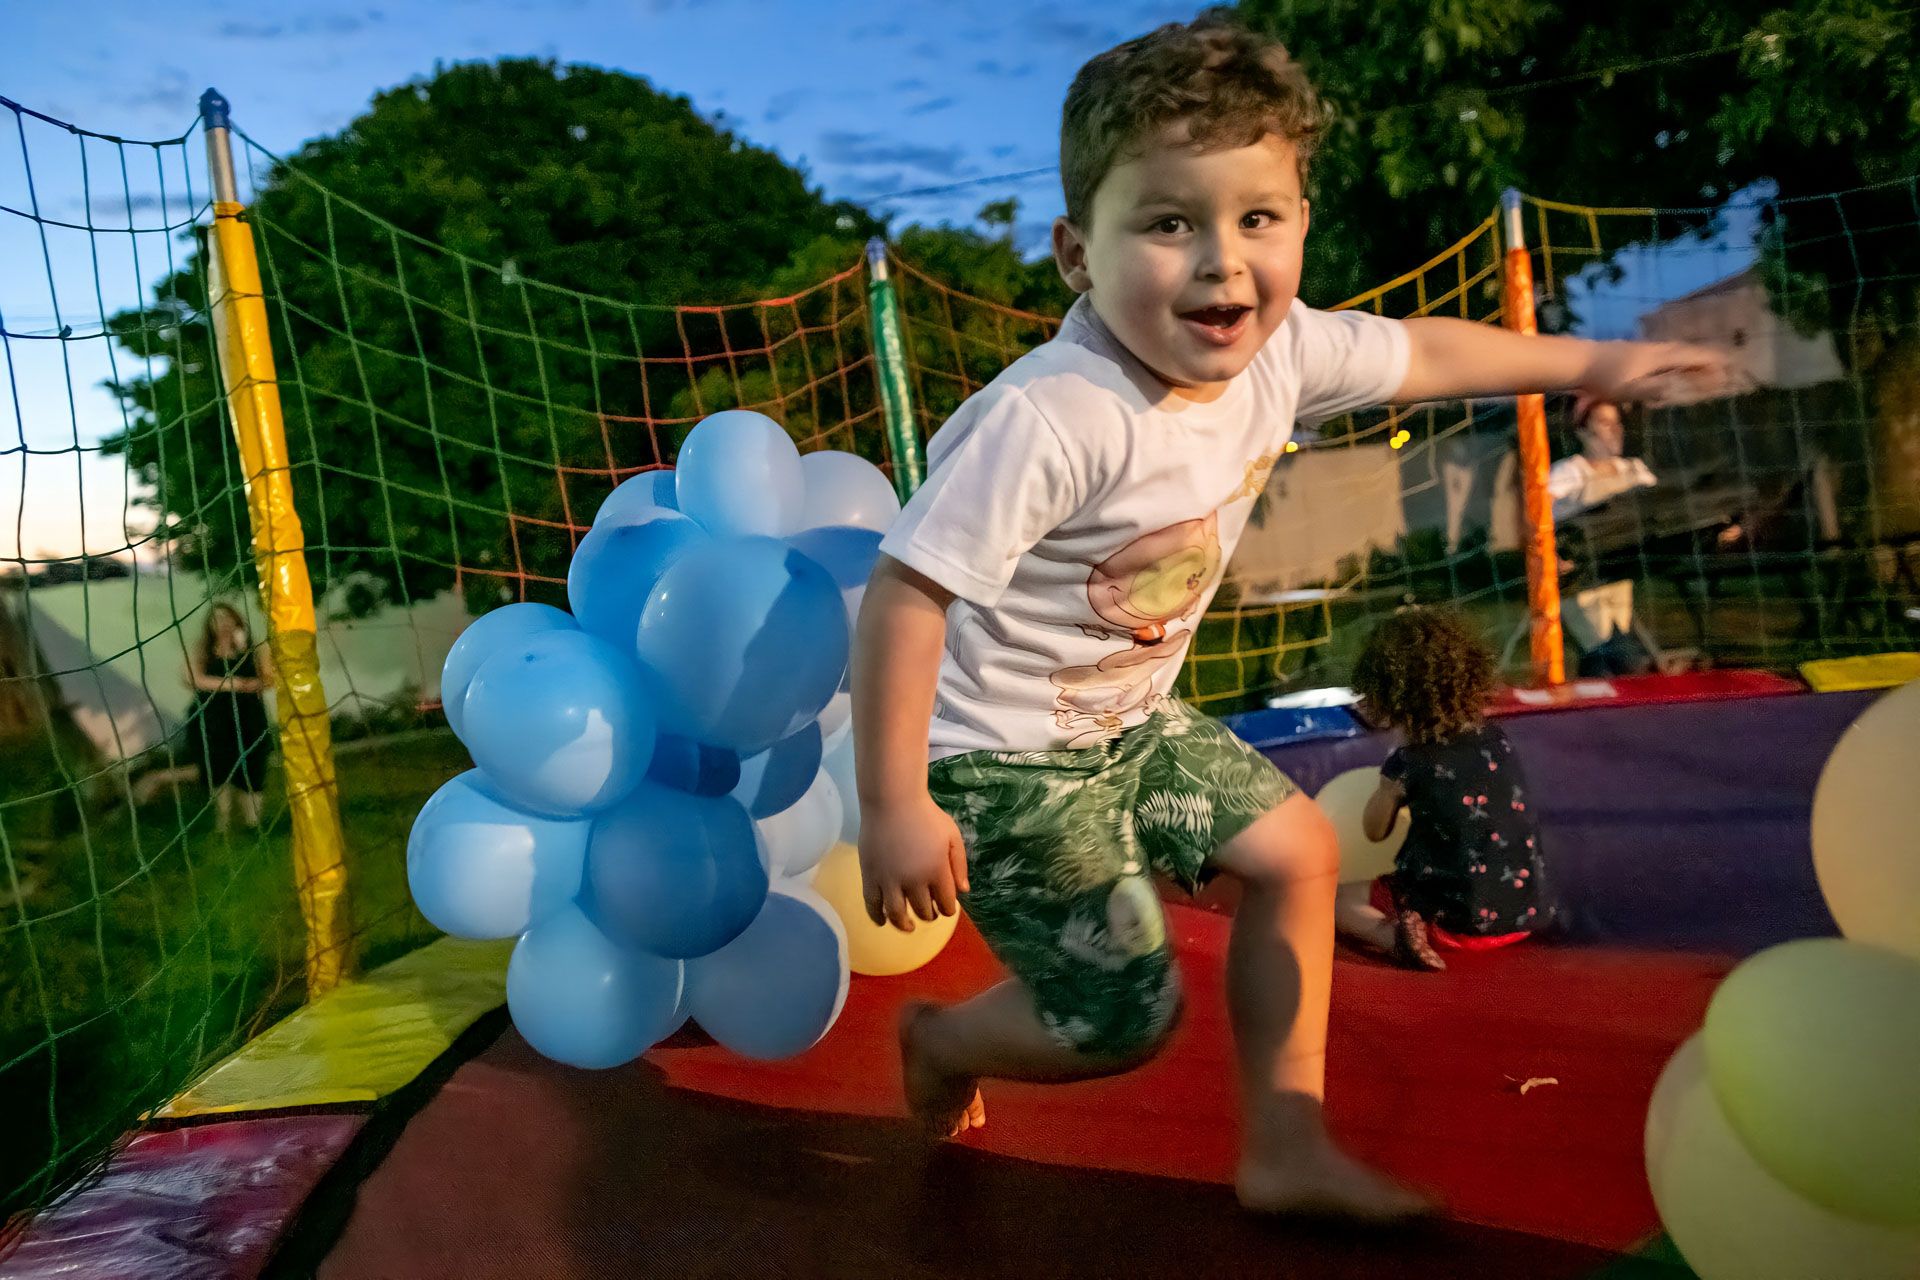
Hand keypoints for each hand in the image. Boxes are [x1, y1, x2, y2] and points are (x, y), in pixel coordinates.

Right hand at [858, 792, 968, 932]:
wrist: (892, 800)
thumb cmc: (926, 815)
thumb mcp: (952, 835)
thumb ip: (959, 864)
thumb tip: (963, 892)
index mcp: (937, 871)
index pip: (947, 903)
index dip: (949, 908)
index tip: (947, 906)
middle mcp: (913, 880)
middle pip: (924, 911)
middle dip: (930, 914)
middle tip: (930, 911)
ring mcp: (889, 880)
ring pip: (897, 914)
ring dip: (905, 924)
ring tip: (908, 926)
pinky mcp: (870, 876)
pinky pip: (872, 904)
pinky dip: (877, 916)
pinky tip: (882, 921)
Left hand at [1576, 341, 1750, 411]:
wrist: (1577, 361)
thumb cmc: (1604, 378)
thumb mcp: (1631, 389)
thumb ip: (1656, 389)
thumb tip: (1679, 389)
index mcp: (1659, 357)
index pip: (1692, 356)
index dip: (1711, 363)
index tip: (1729, 367)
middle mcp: (1654, 349)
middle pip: (1686, 351)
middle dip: (1705, 359)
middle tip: (1721, 366)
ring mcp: (1642, 349)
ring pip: (1673, 351)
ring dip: (1689, 358)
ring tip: (1700, 367)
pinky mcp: (1632, 352)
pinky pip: (1662, 354)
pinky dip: (1674, 359)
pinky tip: (1669, 365)